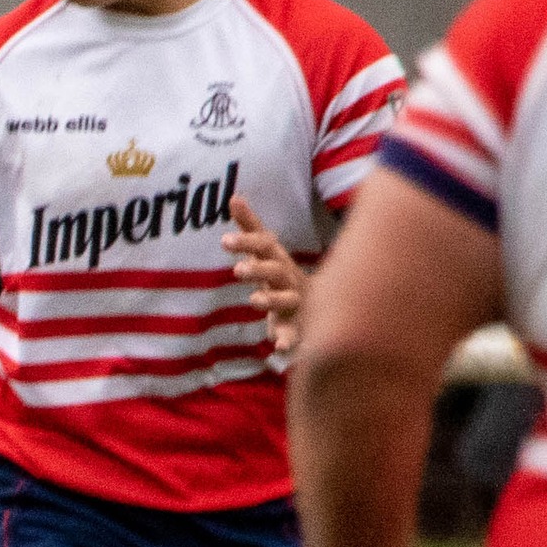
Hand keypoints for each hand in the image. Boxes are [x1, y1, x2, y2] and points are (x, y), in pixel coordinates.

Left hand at [223, 194, 306, 354]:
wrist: (322, 307)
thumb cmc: (283, 275)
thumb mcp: (267, 251)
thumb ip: (251, 226)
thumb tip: (233, 196)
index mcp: (277, 260)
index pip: (263, 245)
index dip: (246, 241)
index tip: (224, 240)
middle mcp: (287, 278)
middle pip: (274, 270)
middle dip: (258, 269)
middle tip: (237, 269)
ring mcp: (293, 302)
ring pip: (285, 300)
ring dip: (270, 301)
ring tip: (254, 300)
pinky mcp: (295, 327)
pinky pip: (293, 335)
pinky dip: (288, 342)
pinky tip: (279, 350)